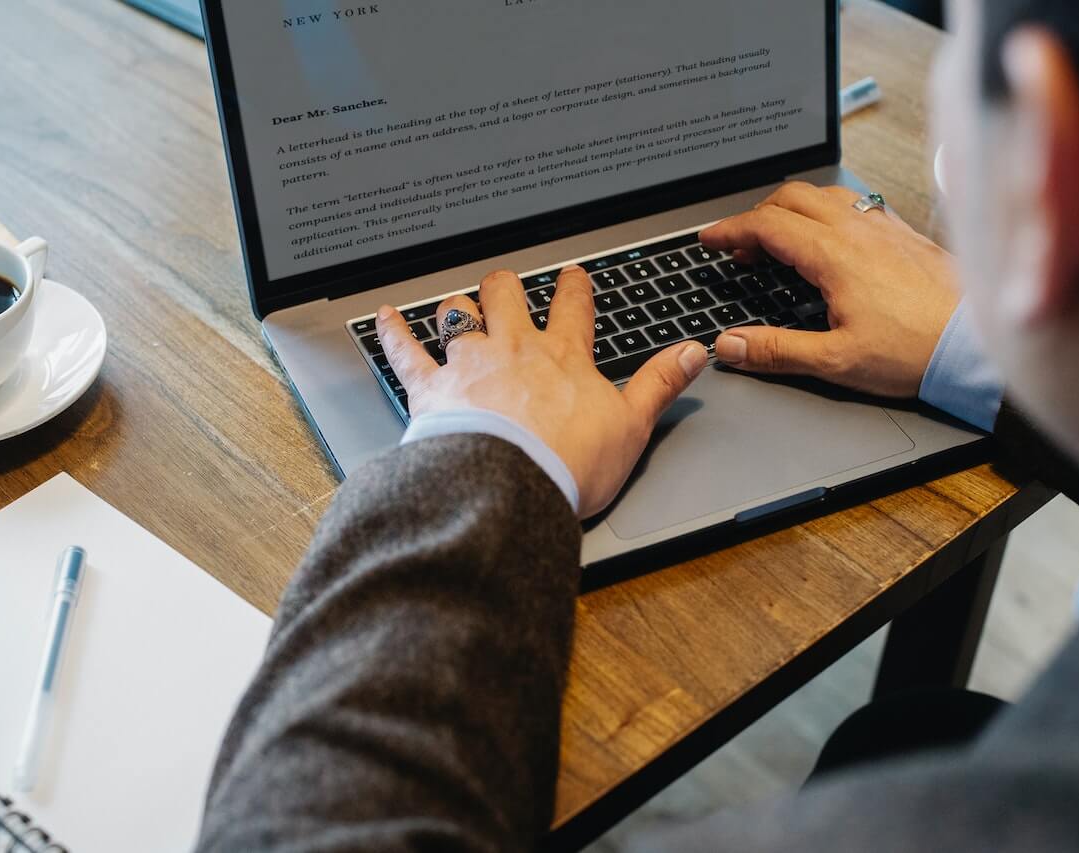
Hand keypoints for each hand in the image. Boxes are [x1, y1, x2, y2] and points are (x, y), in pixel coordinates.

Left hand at [376, 267, 706, 517]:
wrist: (508, 486)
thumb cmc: (568, 462)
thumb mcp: (632, 426)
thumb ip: (660, 384)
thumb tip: (694, 353)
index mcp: (563, 357)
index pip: (573, 308)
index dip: (574, 289)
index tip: (573, 278)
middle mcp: (513, 348)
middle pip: (507, 298)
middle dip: (507, 287)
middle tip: (507, 285)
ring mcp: (469, 364)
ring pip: (458, 315)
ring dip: (457, 308)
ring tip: (457, 305)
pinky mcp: (430, 388)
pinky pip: (406, 351)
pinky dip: (392, 332)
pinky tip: (384, 317)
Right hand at [700, 182, 960, 397]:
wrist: (978, 344)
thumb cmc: (918, 350)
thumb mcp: (835, 361)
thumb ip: (776, 351)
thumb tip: (730, 345)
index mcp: (834, 254)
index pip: (766, 225)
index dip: (730, 230)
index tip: (710, 239)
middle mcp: (858, 230)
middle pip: (791, 198)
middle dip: (756, 216)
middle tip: (739, 246)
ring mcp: (884, 227)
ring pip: (825, 194)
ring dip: (792, 209)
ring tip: (780, 238)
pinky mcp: (905, 234)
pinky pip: (856, 204)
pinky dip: (827, 212)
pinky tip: (831, 239)